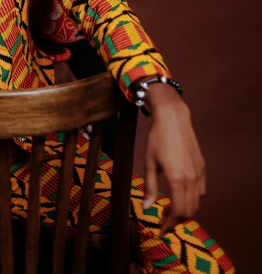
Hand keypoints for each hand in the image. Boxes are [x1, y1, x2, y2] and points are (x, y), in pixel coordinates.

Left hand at [142, 83, 205, 234]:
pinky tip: (180, 194)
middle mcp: (191, 179)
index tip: (161, 230)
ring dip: (185, 210)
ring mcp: (199, 173)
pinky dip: (192, 198)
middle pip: (189, 210)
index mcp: (176, 179)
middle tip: (163, 220)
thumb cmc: (157, 138)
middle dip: (177, 220)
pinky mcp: (202, 167)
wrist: (173, 117)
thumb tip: (147, 207)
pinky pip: (201, 190)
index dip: (170, 225)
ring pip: (196, 202)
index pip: (178, 212)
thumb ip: (149, 187)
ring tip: (170, 207)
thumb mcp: (149, 162)